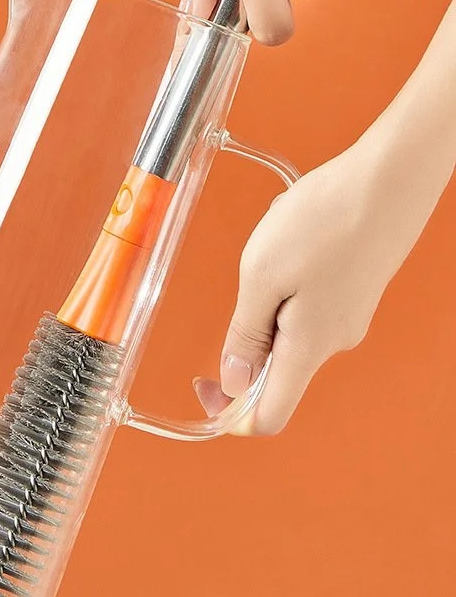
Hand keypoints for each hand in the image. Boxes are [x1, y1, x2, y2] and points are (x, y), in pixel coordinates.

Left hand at [194, 52, 454, 434]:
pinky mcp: (353, 293)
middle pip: (275, 370)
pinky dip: (289, 273)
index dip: (229, 412)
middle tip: (252, 274)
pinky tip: (298, 236)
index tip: (206, 381)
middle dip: (247, 327)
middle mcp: (333, 342)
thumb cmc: (328, 219)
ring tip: (281, 243)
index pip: (268, 416)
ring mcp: (347, 317)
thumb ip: (245, 334)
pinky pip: (306, 300)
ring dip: (268, 288)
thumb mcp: (262, 275)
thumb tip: (234, 381)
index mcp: (308, 348)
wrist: (390, 180)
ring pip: (288, 327)